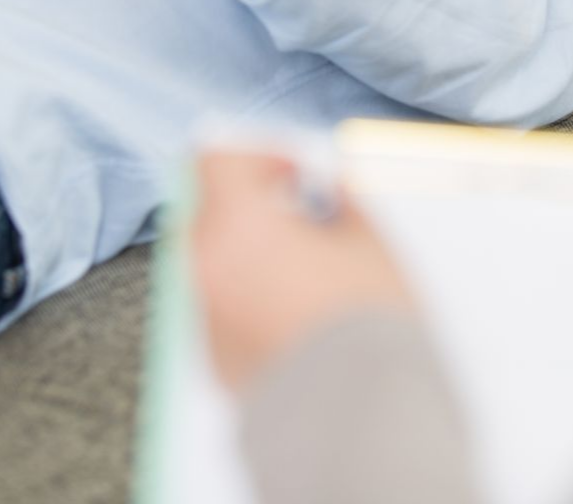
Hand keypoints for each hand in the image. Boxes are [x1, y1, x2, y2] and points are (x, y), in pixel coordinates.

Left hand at [192, 150, 413, 391]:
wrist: (357, 416)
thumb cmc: (365, 324)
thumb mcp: (368, 242)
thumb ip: (341, 200)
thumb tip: (330, 187)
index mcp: (237, 227)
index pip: (216, 161)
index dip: (258, 155)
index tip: (295, 172)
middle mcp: (205, 268)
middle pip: (207, 209)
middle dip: (250, 203)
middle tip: (301, 215)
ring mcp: (204, 318)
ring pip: (211, 259)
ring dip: (247, 249)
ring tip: (305, 266)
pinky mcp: (213, 359)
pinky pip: (220, 305)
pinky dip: (247, 294)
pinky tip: (296, 308)